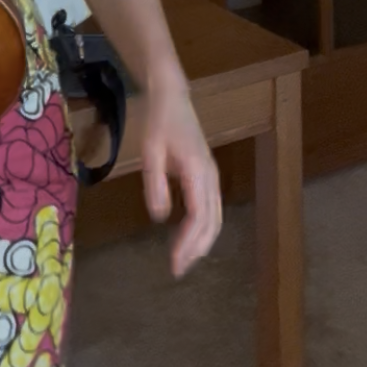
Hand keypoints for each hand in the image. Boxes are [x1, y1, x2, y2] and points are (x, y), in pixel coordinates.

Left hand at [139, 75, 222, 276]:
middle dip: (197, 250)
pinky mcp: (207, 175)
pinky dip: (204, 229)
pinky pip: (211, 209)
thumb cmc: (159, 122)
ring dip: (202, 242)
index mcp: (197, 172)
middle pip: (212, 223)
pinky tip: (189, 238)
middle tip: (178, 270)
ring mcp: (212, 176)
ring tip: (184, 260)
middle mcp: (210, 177)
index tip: (174, 263)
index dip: (188, 244)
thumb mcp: (150, 152)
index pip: (198, 217)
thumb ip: (155, 184)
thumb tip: (161, 218)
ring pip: (216, 218)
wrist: (172, 96)